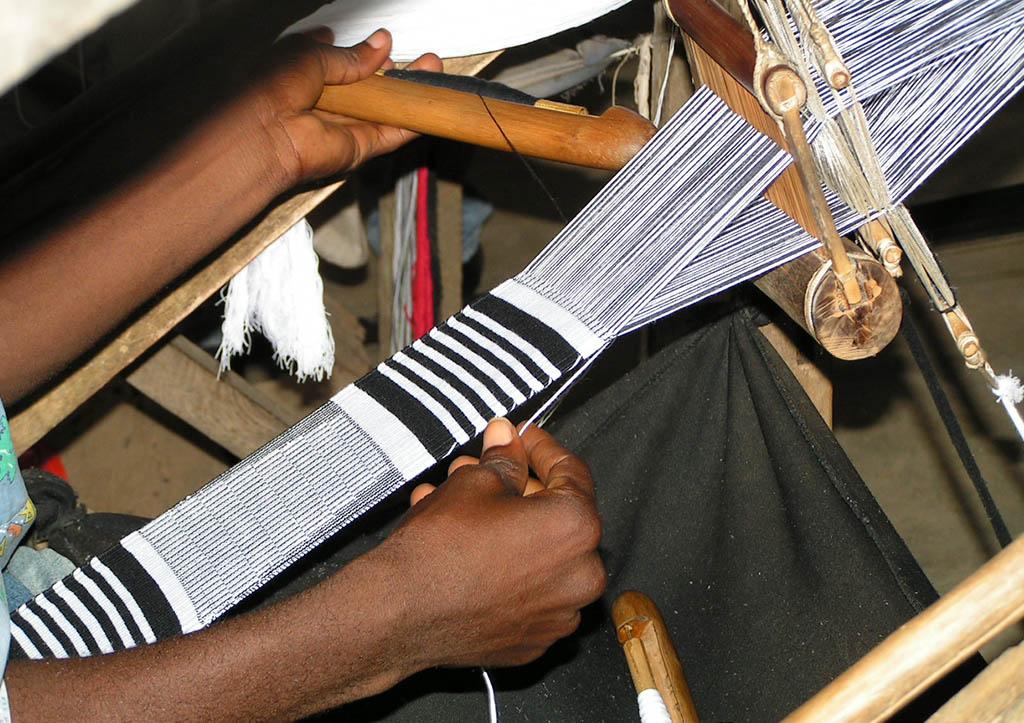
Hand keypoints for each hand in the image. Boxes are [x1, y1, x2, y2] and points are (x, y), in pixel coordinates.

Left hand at [252, 28, 441, 184]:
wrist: (264, 134)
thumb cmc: (272, 87)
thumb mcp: (310, 55)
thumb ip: (350, 55)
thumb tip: (382, 44)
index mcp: (303, 73)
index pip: (337, 60)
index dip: (360, 51)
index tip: (381, 42)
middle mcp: (323, 101)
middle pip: (366, 86)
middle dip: (391, 71)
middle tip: (418, 57)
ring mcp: (343, 126)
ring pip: (383, 108)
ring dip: (408, 91)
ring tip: (433, 69)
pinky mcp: (358, 149)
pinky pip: (390, 134)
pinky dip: (411, 121)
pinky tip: (431, 104)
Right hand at [383, 419, 605, 669]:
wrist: (401, 613)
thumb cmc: (440, 550)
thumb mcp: (474, 483)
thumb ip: (504, 460)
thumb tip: (507, 441)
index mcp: (576, 527)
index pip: (571, 472)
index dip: (541, 448)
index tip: (522, 439)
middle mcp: (581, 574)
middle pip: (556, 515)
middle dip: (518, 488)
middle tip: (487, 470)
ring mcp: (559, 612)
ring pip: (539, 553)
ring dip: (508, 526)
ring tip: (465, 504)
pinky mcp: (535, 638)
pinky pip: (528, 590)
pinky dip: (507, 567)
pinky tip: (472, 546)